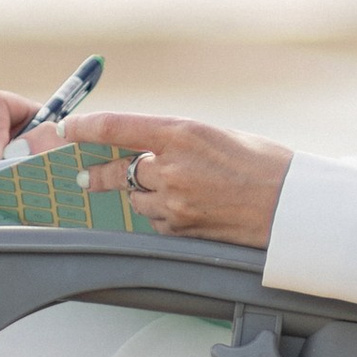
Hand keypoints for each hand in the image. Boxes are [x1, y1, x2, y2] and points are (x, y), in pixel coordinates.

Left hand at [76, 109, 291, 247]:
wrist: (291, 206)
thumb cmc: (263, 164)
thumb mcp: (216, 135)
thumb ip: (176, 140)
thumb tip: (142, 145)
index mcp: (182, 133)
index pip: (115, 126)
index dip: (84, 128)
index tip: (65, 129)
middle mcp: (173, 167)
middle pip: (114, 170)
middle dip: (96, 173)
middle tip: (85, 175)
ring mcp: (175, 202)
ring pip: (134, 199)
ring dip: (137, 194)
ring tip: (162, 190)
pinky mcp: (181, 230)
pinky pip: (154, 223)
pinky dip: (159, 215)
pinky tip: (182, 209)